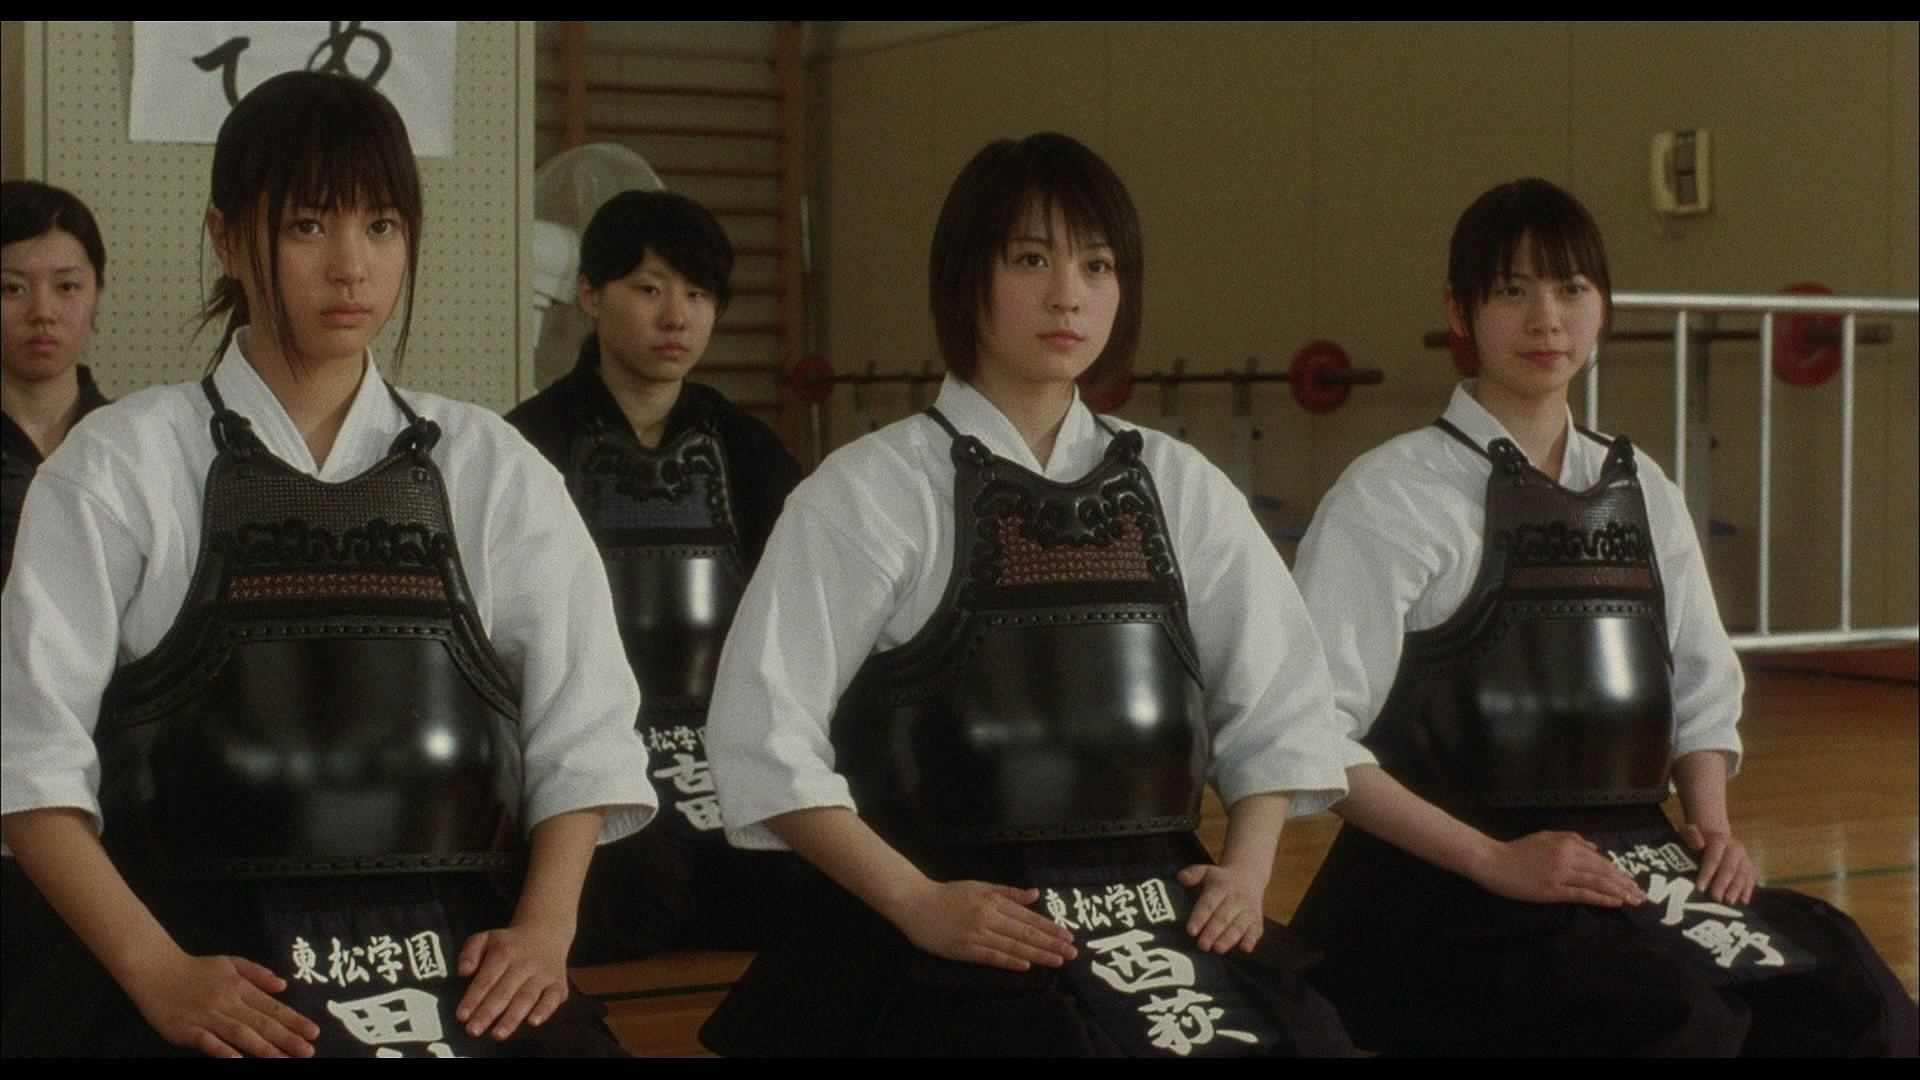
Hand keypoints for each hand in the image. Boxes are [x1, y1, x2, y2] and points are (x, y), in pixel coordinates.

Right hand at [123, 949, 318, 1057]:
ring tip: (283, 1060)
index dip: (293, 1020)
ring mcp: (206, 1016)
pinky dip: (223, 1051)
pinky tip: (237, 1061)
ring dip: (263, 1048)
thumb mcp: (231, 962)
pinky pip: (207, 1042)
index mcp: (239, 986)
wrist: (154, 968)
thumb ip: (258, 973)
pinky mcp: (185, 1029)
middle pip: (261, 1022)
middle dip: (286, 1038)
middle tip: (307, 1051)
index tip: (313, 1032)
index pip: (272, 1007)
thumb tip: (284, 985)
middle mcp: (227, 1001)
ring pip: (239, 1033)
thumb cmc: (196, 969)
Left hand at [455, 923, 572, 1041]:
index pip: (486, 979)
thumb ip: (469, 952)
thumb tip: (463, 972)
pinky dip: (544, 1010)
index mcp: (504, 951)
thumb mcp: (486, 938)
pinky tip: (533, 1022)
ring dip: (512, 1017)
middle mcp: (524, 963)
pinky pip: (553, 999)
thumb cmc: (510, 943)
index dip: (473, 998)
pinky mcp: (558, 984)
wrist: (546, 932)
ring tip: (498, 1033)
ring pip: (526, 998)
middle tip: (474, 1030)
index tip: (462, 1016)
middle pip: (504, 991)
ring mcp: (543, 974)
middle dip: (488, 1012)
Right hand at [893, 879, 1076, 971]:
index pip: (1028, 918)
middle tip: (1072, 952)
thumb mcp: (980, 885)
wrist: (915, 902)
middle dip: (1051, 943)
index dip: (1049, 928)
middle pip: (1025, 933)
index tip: (1068, 936)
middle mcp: (989, 917)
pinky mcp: (964, 949)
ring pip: (1012, 946)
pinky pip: (991, 957)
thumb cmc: (948, 893)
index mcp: (994, 901)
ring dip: (1037, 954)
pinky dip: (1009, 962)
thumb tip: (1035, 895)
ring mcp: (976, 934)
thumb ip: (1008, 892)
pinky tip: (1026, 966)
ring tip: (1057, 960)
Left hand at [1177, 862, 1266, 954]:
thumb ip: (1193, 874)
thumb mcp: (1206, 871)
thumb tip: (1181, 877)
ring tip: (1218, 949)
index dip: (1200, 917)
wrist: (1248, 877)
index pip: (1208, 904)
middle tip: (1202, 945)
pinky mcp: (1256, 921)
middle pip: (1223, 918)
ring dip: (1229, 939)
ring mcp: (1248, 911)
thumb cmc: (1221, 880)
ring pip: (1238, 926)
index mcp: (1221, 887)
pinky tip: (1245, 949)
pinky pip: (1255, 931)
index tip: (1191, 931)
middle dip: (1212, 932)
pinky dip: (1251, 940)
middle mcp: (1236, 899)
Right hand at [1472, 830, 1645, 907]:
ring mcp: (1561, 874)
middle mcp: (1568, 858)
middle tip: (1643, 895)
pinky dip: (1601, 897)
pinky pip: (1582, 893)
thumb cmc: (1518, 849)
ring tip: (1635, 900)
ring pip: (1597, 882)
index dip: (1618, 872)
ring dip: (1619, 892)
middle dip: (1625, 884)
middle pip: (1603, 872)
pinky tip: (1616, 902)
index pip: (1600, 860)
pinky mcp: (1553, 890)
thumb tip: (1594, 848)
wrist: (1494, 861)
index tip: (1634, 882)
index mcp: (1567, 844)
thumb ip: (1571, 839)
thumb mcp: (1546, 836)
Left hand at [1681, 823, 1755, 904]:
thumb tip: (1699, 845)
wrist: (1713, 836)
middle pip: (1729, 868)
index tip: (1700, 888)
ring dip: (1736, 889)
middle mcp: (1735, 848)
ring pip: (1742, 874)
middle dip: (1722, 884)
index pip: (1713, 858)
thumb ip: (1691, 835)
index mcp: (1720, 840)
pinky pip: (1751, 879)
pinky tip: (1743, 902)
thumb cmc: (1697, 838)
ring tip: (1729, 902)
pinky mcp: (1750, 866)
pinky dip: (1748, 890)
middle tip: (1716, 898)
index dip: (1707, 874)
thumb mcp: (1689, 831)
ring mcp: (1744, 858)